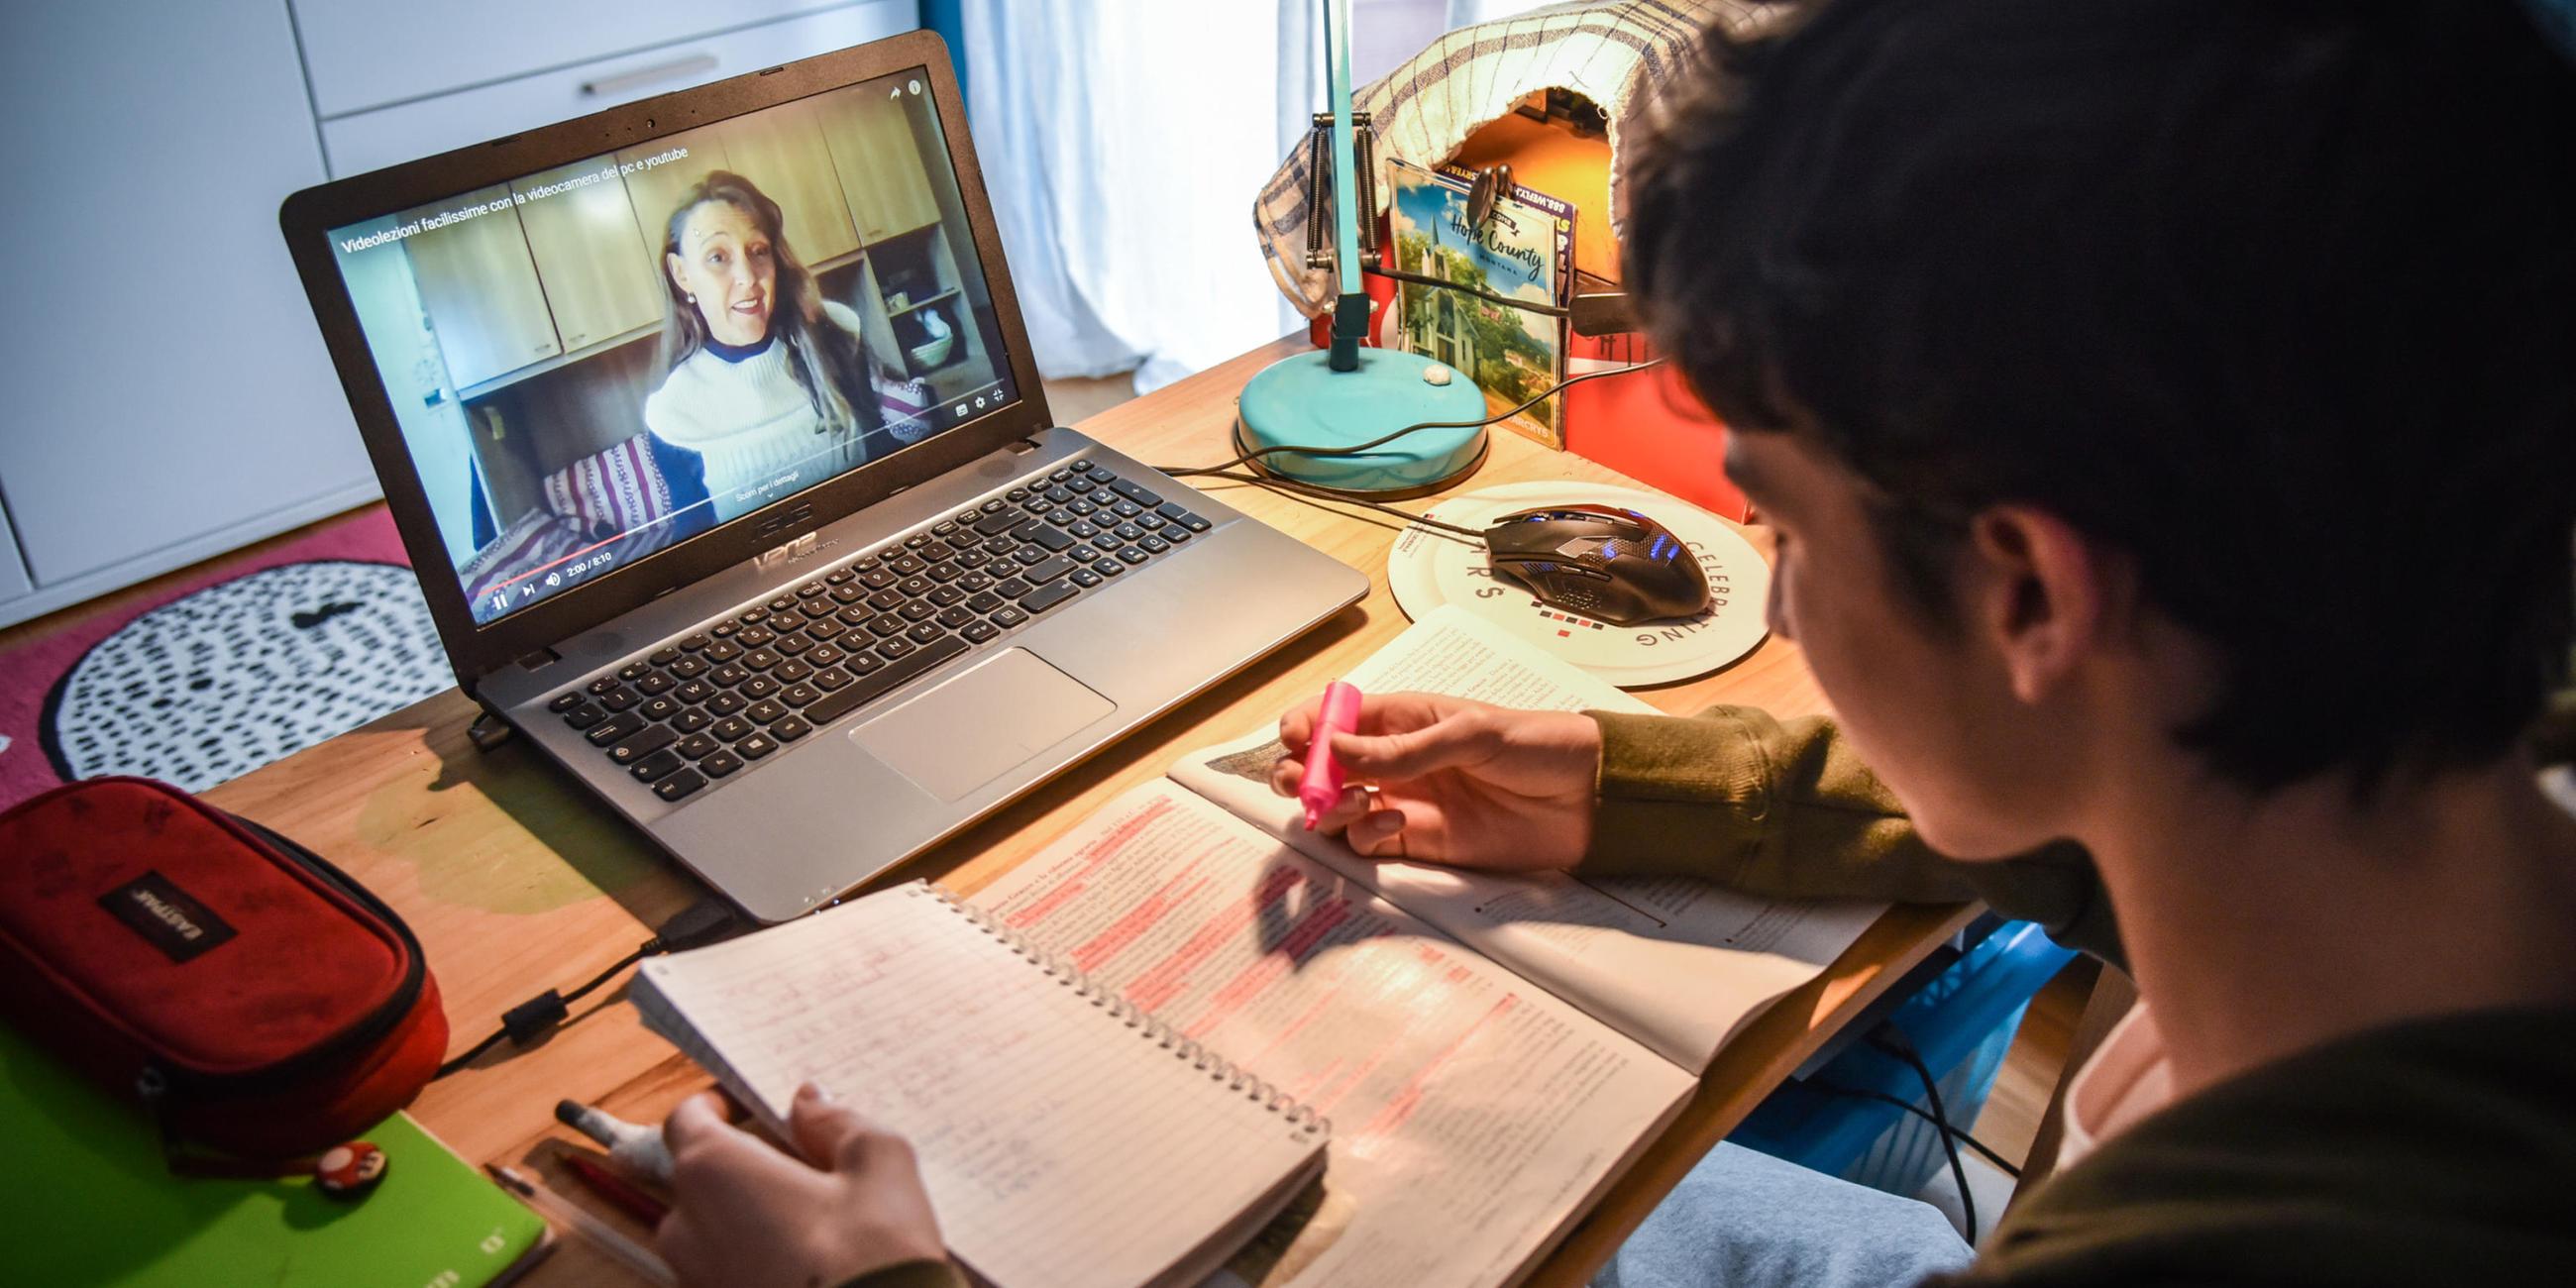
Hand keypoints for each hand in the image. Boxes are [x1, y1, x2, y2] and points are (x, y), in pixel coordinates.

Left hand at [655, 1085, 945, 1287]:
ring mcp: (697, 1280)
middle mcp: (686, 1229)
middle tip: (804, 1164)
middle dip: (744, 1165)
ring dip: (750, 1217)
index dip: (718, 1104)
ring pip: (713, 1232)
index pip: (687, 1118)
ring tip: (816, 1221)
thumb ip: (835, 1123)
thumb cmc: (873, 1255)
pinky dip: (757, 1259)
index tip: (749, 1105)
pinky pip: (728, 1272)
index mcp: (712, 1172)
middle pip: (701, 1177)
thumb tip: (808, 1103)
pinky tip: (811, 1262)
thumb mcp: (878, 1163)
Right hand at [1270, 691, 1599, 870]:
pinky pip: (1369, 843)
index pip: (1336, 717)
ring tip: (1350, 801)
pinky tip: (1391, 822)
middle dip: (1301, 773)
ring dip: (1328, 807)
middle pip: (1323, 768)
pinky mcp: (1420, 843)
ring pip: (1336, 810)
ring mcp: (1403, 802)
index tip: (1294, 739)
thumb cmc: (1536, 746)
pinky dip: (1364, 835)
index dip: (1307, 725)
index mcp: (1402, 718)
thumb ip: (1403, 748)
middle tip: (1302, 782)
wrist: (1585, 798)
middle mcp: (1394, 761)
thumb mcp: (1469, 733)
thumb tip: (1337, 750)